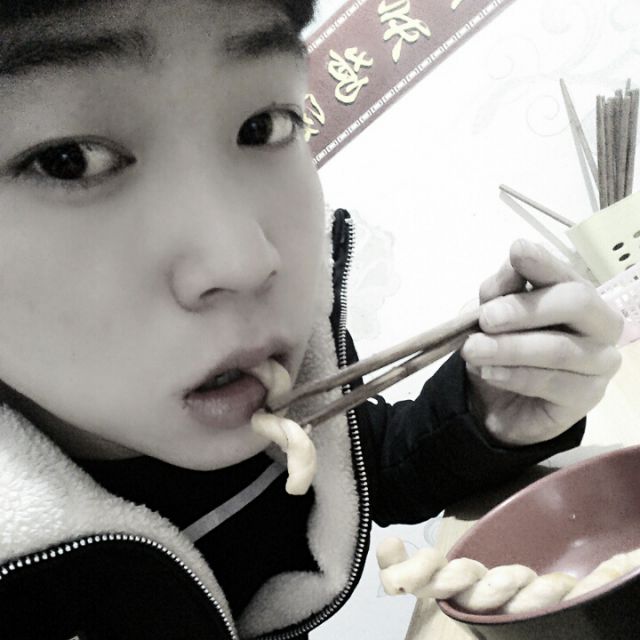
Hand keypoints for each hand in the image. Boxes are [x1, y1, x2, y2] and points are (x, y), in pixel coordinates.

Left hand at [460, 239, 623, 445]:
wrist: (498, 402)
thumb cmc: (502, 348)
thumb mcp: (490, 316)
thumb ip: (501, 291)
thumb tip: (511, 267)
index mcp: (578, 296)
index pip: (566, 274)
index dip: (543, 263)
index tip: (517, 252)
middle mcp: (601, 325)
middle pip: (578, 304)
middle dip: (526, 308)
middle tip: (486, 318)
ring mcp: (599, 363)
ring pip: (559, 349)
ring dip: (509, 348)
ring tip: (473, 350)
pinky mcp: (587, 398)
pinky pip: (552, 383)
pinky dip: (514, 376)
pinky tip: (489, 373)